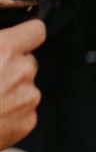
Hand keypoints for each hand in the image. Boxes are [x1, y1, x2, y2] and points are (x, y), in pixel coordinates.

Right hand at [0, 17, 43, 150]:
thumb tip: (0, 38)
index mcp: (5, 49)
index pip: (36, 31)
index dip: (26, 34)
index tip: (18, 39)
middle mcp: (22, 71)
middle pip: (28, 61)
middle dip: (13, 65)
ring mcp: (28, 97)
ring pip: (25, 86)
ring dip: (11, 89)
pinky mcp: (29, 120)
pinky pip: (24, 109)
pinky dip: (11, 110)